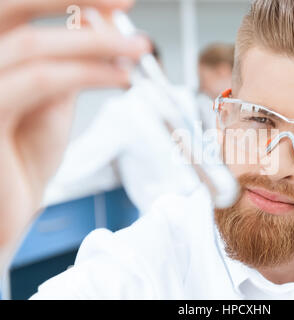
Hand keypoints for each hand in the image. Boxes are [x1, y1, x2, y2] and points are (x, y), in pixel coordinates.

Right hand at [0, 0, 148, 261]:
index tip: (116, 2)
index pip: (16, 8)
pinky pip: (42, 82)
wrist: (3, 213)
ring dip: (96, 44)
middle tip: (124, 5)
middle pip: (11, 7)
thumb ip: (67, 62)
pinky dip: (88, 74)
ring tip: (137, 49)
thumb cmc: (22, 157)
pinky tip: (121, 76)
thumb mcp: (49, 101)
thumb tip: (99, 23)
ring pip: (33, 47)